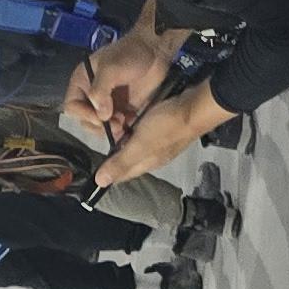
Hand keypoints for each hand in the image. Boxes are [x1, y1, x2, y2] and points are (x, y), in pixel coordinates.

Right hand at [62, 23, 183, 145]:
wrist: (154, 51)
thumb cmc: (129, 54)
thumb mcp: (110, 69)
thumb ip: (100, 91)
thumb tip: (101, 115)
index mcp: (82, 83)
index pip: (72, 107)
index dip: (84, 115)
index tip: (101, 118)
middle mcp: (92, 96)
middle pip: (86, 121)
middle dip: (99, 126)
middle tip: (117, 123)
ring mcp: (108, 104)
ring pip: (102, 127)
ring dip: (112, 129)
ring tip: (124, 122)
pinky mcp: (123, 109)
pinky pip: (118, 126)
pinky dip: (124, 128)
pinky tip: (132, 120)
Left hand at [100, 79, 226, 186]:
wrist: (194, 106)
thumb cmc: (167, 126)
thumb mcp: (140, 145)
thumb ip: (120, 162)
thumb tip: (100, 182)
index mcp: (146, 164)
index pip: (122, 175)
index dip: (107, 171)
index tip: (94, 162)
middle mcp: (153, 157)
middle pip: (128, 160)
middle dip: (114, 153)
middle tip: (102, 138)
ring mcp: (160, 143)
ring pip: (136, 146)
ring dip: (123, 139)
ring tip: (113, 126)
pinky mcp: (164, 129)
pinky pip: (144, 133)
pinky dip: (133, 128)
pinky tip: (130, 118)